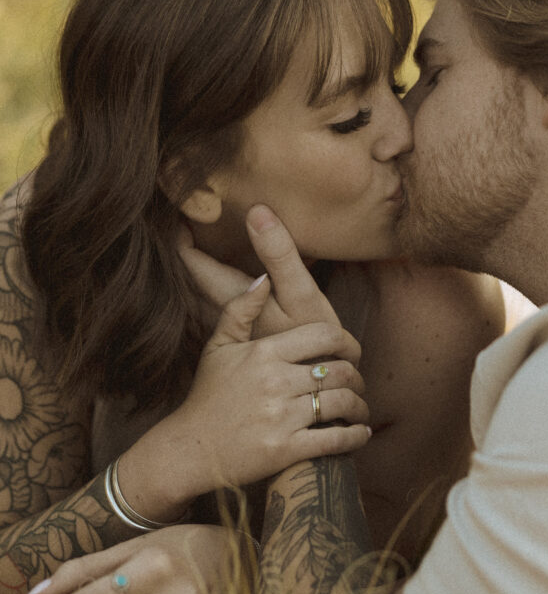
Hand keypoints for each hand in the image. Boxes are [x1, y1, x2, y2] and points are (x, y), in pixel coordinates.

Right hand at [122, 260, 370, 511]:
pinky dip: (355, 436)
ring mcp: (281, 417)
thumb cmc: (207, 396)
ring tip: (359, 408)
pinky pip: (335, 439)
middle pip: (340, 371)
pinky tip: (360, 433)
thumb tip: (265, 278)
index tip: (352, 354)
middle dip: (357, 378)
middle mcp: (275, 382)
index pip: (325, 336)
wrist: (189, 449)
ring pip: (342, 403)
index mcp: (263, 353)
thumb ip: (240, 310)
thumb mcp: (217, 348)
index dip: (348, 343)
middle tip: (358, 384)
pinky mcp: (286, 449)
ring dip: (359, 406)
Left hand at [179, 203, 340, 336]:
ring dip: (192, 276)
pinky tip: (217, 285)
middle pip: (186, 280)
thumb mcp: (303, 293)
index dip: (182, 234)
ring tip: (195, 251)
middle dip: (183, 253)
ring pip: (194, 298)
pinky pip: (209, 311)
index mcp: (231, 299)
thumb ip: (278, 254)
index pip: (191, 261)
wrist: (320, 384)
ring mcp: (228, 332)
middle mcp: (220, 317)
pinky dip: (205, 292)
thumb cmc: (313, 340)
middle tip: (185, 225)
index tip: (184, 210)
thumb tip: (255, 211)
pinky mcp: (239, 343)